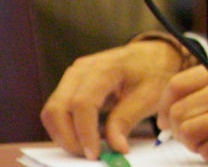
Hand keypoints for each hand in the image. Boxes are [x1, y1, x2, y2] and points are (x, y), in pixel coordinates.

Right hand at [41, 41, 184, 159]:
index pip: (82, 104)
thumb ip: (127, 120)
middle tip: (89, 155)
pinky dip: (64, 128)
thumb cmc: (154, 72)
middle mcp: (81, 69)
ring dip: (63, 135)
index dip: (84, 132)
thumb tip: (116, 148)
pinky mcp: (69, 84)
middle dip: (69, 138)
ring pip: (52, 111)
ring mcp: (72, 75)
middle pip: (58, 108)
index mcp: (104, 68)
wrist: (153, 54)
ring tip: (87, 148)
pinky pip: (56, 110)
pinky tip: (84, 137)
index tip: (95, 154)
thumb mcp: (149, 96)